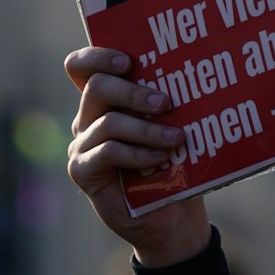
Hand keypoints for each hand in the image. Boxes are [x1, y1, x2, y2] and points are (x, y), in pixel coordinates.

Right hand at [65, 46, 211, 266]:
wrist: (172, 219)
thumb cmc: (175, 166)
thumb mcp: (173, 128)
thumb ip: (166, 104)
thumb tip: (192, 73)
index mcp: (104, 100)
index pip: (82, 66)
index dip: (98, 56)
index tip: (130, 61)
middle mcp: (87, 118)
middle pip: (96, 86)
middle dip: (133, 91)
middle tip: (166, 102)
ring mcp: (81, 145)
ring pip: (107, 121)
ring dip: (146, 128)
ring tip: (177, 136)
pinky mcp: (83, 171)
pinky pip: (107, 152)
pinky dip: (137, 153)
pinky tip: (160, 159)